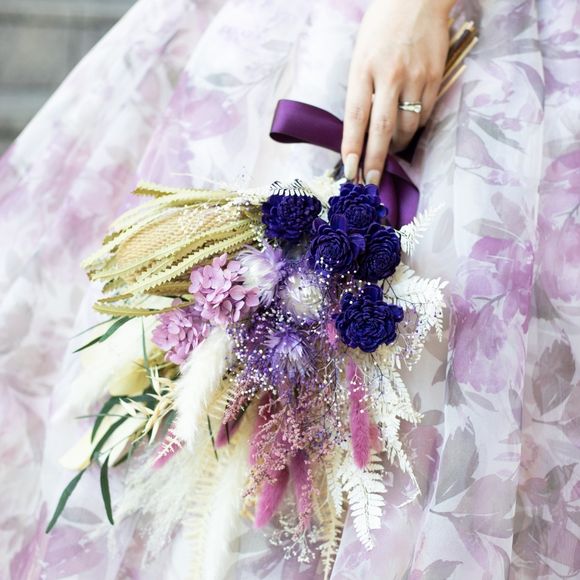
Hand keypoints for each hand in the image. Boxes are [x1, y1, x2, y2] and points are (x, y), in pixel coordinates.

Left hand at [341, 0, 453, 183]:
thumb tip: (360, 129)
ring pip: (406, 126)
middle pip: (381, 129)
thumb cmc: (382, 27)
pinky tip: (408, 124)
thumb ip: (361, 89)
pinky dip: (415, 126)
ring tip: (391, 147)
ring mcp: (415, 76)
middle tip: (371, 182)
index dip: (352, 146)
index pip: (355, 116)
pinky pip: (424, 114)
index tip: (349, 170)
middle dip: (375, 161)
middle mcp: (389, 75)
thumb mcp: (361, 54)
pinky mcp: (435, 76)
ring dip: (397, 144)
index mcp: (363, 68)